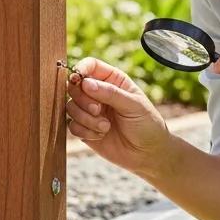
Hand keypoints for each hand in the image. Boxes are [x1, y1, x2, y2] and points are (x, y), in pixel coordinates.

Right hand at [64, 57, 171, 174]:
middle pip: (74, 86)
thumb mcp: (133, 105)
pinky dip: (84, 131)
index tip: (78, 80)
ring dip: (85, 118)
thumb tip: (85, 83)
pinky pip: (72, 125)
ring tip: (105, 127)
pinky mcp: (85, 128)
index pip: (90, 65)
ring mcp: (90, 111)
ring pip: (71, 106)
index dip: (80, 69)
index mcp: (113, 80)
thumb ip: (110, 93)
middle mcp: (98, 93)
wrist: (148, 154)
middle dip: (83, 99)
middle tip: (98, 110)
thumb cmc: (147, 124)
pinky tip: (101, 136)